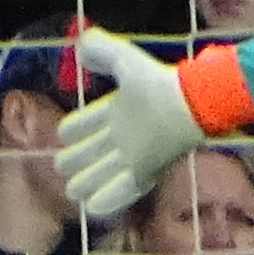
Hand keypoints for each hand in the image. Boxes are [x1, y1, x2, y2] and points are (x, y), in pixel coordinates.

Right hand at [56, 25, 205, 220]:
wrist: (191, 103)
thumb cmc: (159, 82)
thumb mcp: (126, 60)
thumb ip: (102, 50)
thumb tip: (80, 47)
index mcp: (118, 110)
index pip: (89, 122)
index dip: (74, 127)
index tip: (63, 133)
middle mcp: (124, 135)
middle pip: (92, 152)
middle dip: (75, 160)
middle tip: (62, 166)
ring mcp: (135, 156)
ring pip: (104, 174)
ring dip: (87, 182)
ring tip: (73, 192)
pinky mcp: (147, 171)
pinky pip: (124, 190)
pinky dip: (109, 199)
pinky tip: (93, 208)